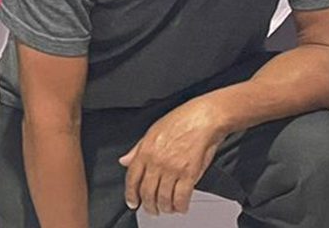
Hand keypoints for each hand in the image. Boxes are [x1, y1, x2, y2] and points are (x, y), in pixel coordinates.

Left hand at [118, 99, 226, 216]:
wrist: (204, 118)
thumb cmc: (181, 121)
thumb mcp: (152, 131)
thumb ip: (137, 149)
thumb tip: (124, 161)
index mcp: (145, 150)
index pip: (132, 178)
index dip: (131, 194)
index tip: (133, 203)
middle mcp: (157, 161)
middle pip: (147, 192)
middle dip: (149, 206)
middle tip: (152, 210)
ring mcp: (172, 168)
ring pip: (163, 198)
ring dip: (165, 208)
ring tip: (167, 209)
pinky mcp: (189, 174)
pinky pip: (181, 197)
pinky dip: (180, 206)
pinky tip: (181, 207)